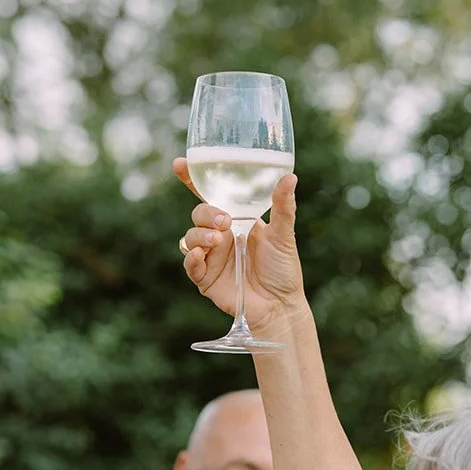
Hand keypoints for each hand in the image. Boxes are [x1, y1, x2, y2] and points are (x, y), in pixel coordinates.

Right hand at [174, 158, 305, 335]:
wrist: (280, 305)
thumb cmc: (283, 269)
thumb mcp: (284, 235)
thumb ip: (283, 207)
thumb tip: (289, 177)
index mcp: (236, 219)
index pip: (211, 195)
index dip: (193, 179)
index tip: (180, 164)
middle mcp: (220, 235)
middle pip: (199, 214)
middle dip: (206, 214)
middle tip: (224, 221)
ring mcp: (211, 256)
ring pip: (190, 236)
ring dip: (200, 234)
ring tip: (218, 240)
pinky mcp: (205, 278)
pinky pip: (190, 264)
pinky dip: (191, 257)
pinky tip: (201, 255)